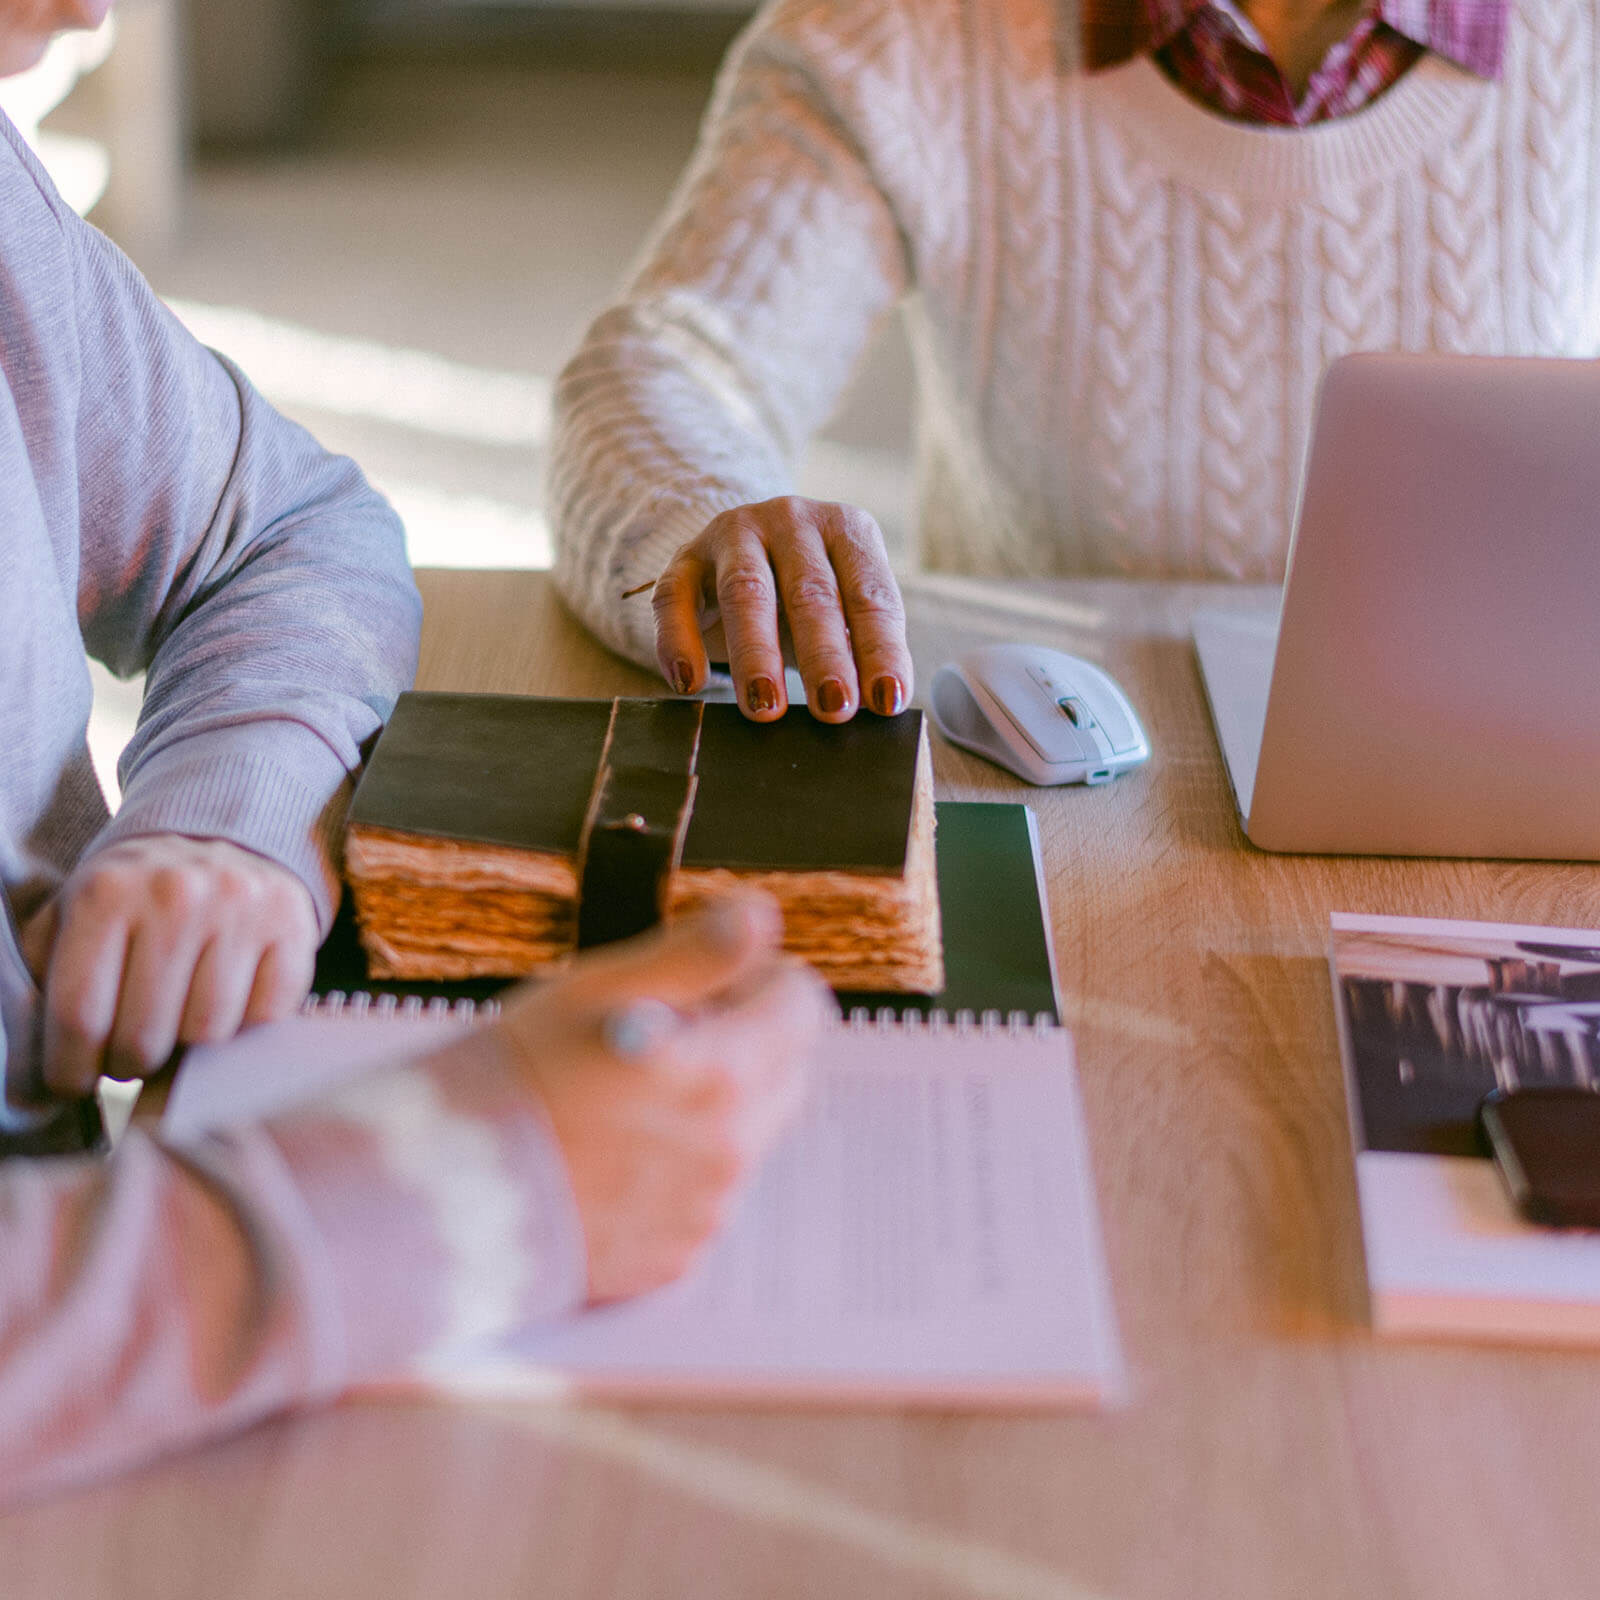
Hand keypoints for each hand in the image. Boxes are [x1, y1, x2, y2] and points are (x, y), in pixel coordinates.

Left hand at [20, 836, 318, 1096]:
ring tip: (175, 1030)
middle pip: (143, 1035)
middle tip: (128, 1055)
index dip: (71, 1068)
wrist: (219, 841)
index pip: (78, 1015)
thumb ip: (44, 978)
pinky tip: (225, 1008)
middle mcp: (177, 894)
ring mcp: (242, 908)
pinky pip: (265, 1016)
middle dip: (129, 1063)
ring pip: (207, 1033)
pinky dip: (244, 1028)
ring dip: (188, 1049)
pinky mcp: (292, 923)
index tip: (73, 1082)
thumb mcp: (72, 917)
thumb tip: (31, 1068)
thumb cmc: (135, 899)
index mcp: (107, 893)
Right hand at [493, 893, 827, 1301]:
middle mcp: (731, 1151)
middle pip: (788, 1069)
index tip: (706, 983)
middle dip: (747, 1038)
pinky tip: (615, 1152)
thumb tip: (760, 918)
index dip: (758, 979)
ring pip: (749, 1132)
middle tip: (668, 1030)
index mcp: (726, 1075)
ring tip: (629, 1095)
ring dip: (715, 1103)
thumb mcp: (601, 988)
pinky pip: (707, 1193)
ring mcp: (705, 1210)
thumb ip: (696, 953)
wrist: (444, 1192)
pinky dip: (681, 1164)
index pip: (802, 1005)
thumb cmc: (517, 1077)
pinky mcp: (675, 1255)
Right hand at [650, 496, 913, 724]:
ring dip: (756, 653)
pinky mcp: (684, 559)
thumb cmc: (806, 599)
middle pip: (809, 591)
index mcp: (845, 529)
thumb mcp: (843, 613)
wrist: (741, 554)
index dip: (879, 649)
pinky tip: (690, 684)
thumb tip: (879, 704)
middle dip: (824, 655)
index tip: (885, 700)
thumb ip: (862, 649)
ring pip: (744, 592)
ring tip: (765, 707)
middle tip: (833, 709)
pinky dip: (679, 643)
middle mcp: (791, 520)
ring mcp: (733, 534)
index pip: (869, 593)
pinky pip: (675, 599)